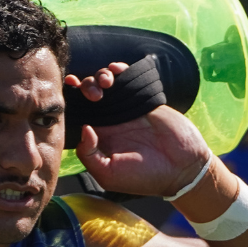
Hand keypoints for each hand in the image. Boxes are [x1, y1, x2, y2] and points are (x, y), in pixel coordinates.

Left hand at [65, 62, 209, 197]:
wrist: (181, 168)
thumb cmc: (143, 177)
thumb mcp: (108, 175)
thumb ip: (89, 155)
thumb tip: (84, 127)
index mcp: (97, 138)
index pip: (78, 115)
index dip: (70, 102)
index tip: (66, 91)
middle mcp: (108, 121)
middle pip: (87, 95)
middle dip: (84, 86)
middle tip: (94, 94)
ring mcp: (125, 109)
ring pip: (104, 83)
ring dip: (99, 77)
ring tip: (107, 84)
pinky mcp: (143, 99)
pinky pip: (127, 78)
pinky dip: (119, 69)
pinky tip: (116, 71)